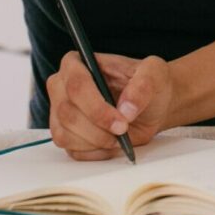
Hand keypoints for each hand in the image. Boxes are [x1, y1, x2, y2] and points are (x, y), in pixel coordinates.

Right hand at [47, 52, 172, 159]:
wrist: (153, 104)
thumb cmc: (149, 82)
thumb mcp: (154, 73)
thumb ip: (142, 85)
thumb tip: (126, 109)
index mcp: (78, 62)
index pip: (76, 84)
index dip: (96, 107)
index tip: (120, 121)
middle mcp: (62, 86)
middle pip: (67, 112)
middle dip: (97, 128)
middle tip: (123, 131)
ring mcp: (60, 112)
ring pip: (65, 135)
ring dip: (96, 141)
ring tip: (120, 135)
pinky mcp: (66, 135)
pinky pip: (72, 151)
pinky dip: (96, 152)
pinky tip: (113, 143)